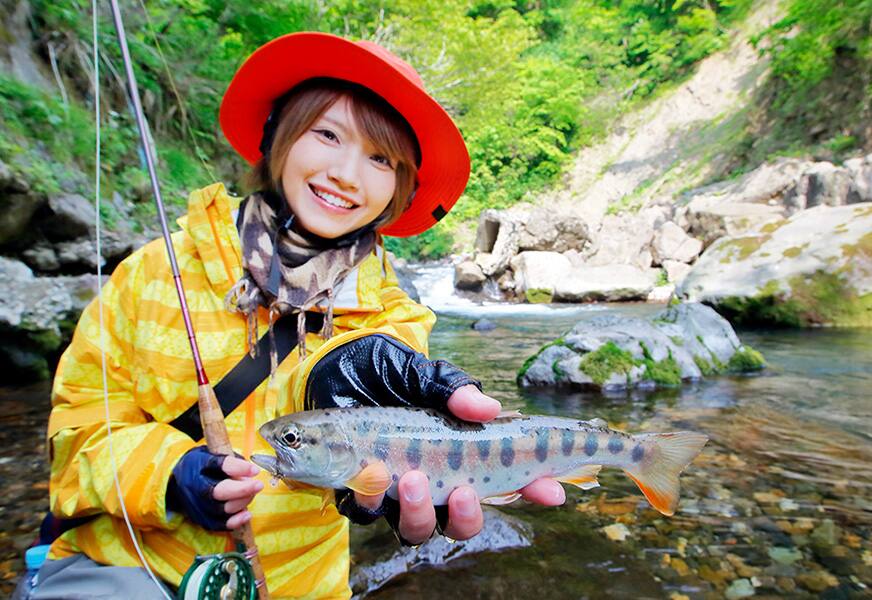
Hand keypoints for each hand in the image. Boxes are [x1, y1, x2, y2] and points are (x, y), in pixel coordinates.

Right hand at [167, 447, 263, 530]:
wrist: (177, 481)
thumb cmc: (202, 465)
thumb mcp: (213, 453)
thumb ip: (232, 461)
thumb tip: (251, 472)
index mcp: (199, 464)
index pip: (219, 465)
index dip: (239, 468)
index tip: (255, 471)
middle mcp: (194, 485)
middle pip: (219, 491)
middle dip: (242, 490)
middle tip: (259, 485)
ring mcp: (195, 504)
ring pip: (221, 509)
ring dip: (242, 502)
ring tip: (252, 494)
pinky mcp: (199, 518)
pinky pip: (218, 524)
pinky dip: (235, 521)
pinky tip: (246, 514)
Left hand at [354, 385, 564, 543]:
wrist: (338, 366)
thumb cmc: (390, 371)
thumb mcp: (427, 373)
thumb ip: (454, 390)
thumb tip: (490, 408)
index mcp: (461, 454)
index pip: (505, 481)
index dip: (533, 490)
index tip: (553, 490)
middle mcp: (434, 480)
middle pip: (461, 521)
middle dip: (468, 517)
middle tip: (465, 492)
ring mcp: (397, 491)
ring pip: (417, 528)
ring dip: (420, 513)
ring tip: (415, 481)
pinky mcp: (360, 490)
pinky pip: (368, 514)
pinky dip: (372, 500)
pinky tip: (373, 476)